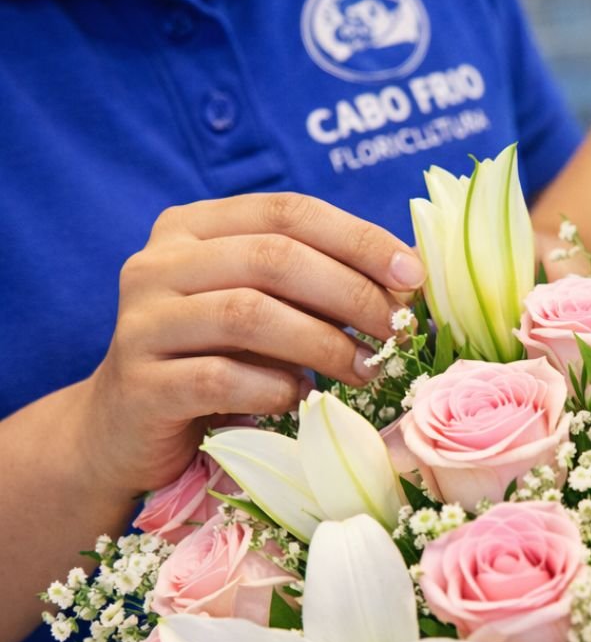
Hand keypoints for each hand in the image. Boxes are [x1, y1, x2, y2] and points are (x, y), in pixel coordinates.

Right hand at [81, 192, 425, 495]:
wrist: (125, 429)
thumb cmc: (215, 361)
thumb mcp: (264, 310)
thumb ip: (316, 285)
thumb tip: (411, 278)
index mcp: (194, 228)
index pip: (289, 212)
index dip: (359, 239)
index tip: (414, 276)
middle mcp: (159, 263)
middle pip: (275, 258)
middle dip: (352, 294)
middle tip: (398, 332)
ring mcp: (143, 322)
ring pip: (250, 314)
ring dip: (324, 344)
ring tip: (368, 370)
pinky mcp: (141, 384)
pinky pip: (222, 378)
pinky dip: (277, 388)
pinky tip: (304, 399)